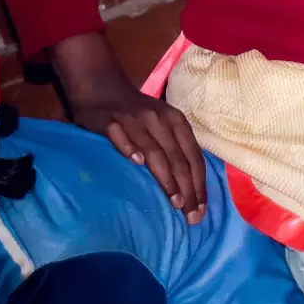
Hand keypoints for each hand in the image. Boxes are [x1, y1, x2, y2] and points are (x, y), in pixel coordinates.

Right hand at [55, 34, 205, 223]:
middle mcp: (160, 120)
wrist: (103, 88)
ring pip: (155, 151)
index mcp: (177, 123)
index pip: (194, 157)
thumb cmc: (138, 115)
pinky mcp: (110, 120)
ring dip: (166, 177)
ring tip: (174, 201)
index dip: (199, 184)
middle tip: (190, 216)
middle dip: (187, 189)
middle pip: (179, 159)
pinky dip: (129, 149)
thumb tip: (191, 188)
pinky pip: (121, 137)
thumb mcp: (163, 128)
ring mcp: (135, 120)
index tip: (200, 210)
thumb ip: (174, 151)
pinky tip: (135, 163)